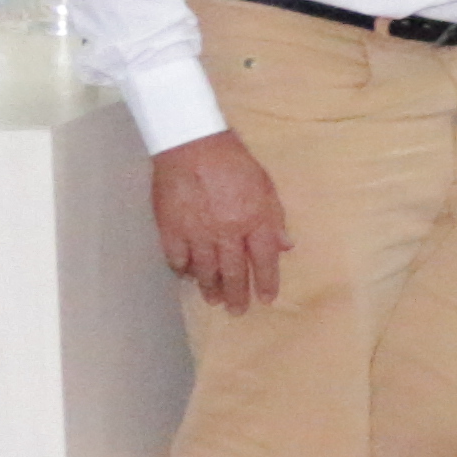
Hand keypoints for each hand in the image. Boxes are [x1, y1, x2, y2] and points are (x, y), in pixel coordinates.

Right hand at [150, 131, 289, 313]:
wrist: (192, 145)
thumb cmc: (234, 162)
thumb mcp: (265, 186)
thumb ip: (275, 218)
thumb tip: (286, 246)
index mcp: (254, 220)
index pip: (265, 260)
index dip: (267, 281)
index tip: (267, 299)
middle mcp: (227, 232)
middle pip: (234, 271)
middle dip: (237, 294)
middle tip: (238, 311)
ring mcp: (197, 233)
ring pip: (205, 270)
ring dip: (210, 287)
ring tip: (214, 300)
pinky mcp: (171, 229)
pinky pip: (177, 258)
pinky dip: (182, 269)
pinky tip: (186, 276)